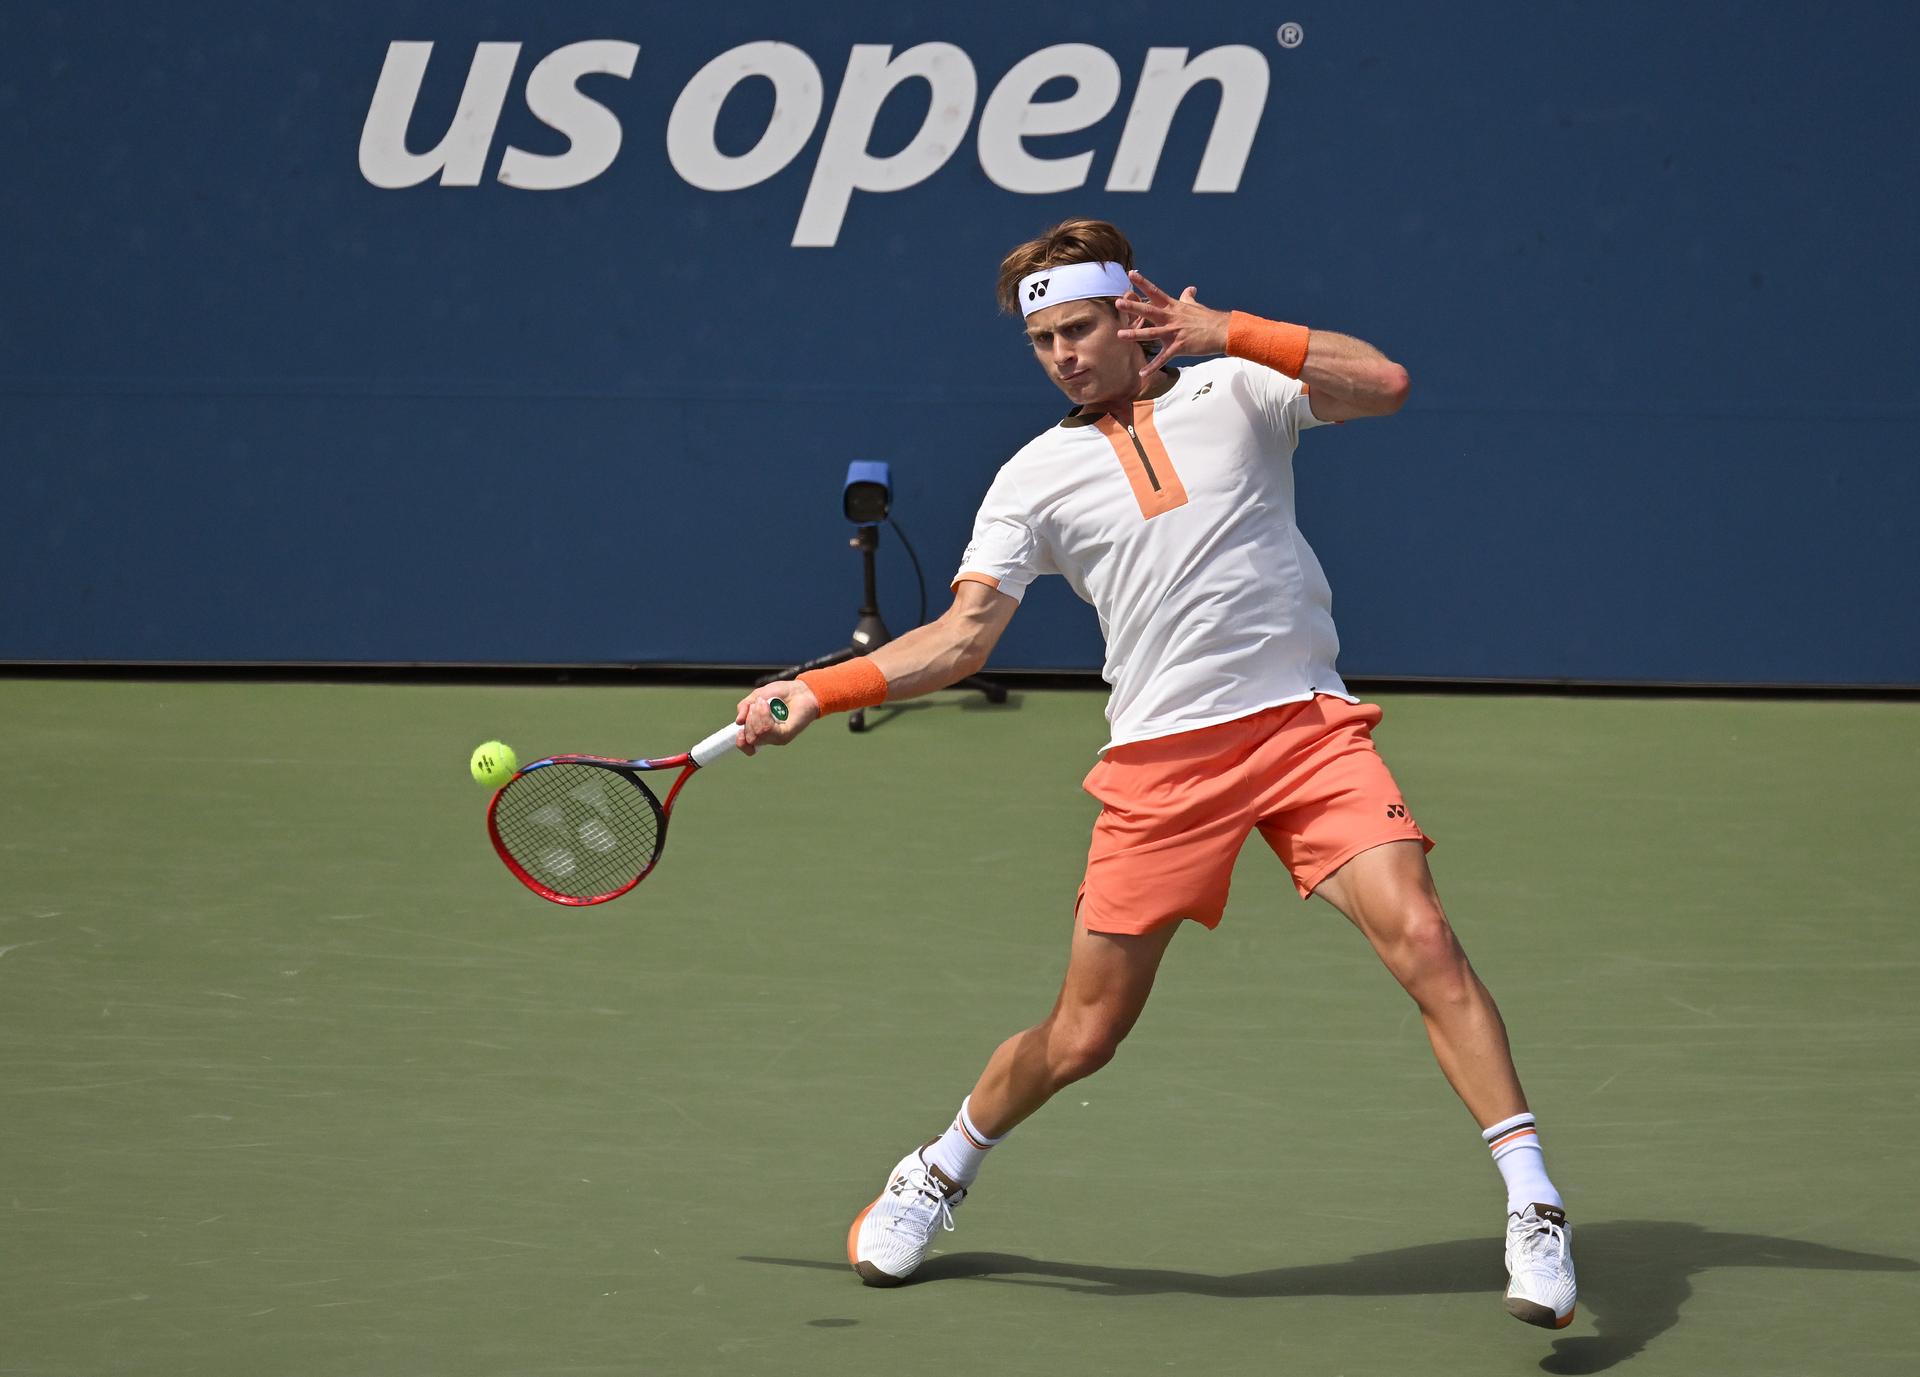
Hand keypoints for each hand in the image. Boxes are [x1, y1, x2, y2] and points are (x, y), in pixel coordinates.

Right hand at [734, 681, 818, 754]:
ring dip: (756, 716)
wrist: (800, 690)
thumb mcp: (757, 696)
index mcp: (758, 730)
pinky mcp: (786, 734)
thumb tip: (738, 722)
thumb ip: (744, 707)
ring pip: (758, 734)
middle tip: (756, 705)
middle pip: (750, 738)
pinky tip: (766, 705)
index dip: (740, 741)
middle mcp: (767, 736)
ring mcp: (777, 737)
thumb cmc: (781, 693)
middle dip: (749, 720)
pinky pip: (768, 730)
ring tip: (763, 703)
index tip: (740, 728)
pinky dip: (764, 715)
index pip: (746, 746)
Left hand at [1114, 271, 1230, 378]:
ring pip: (1151, 333)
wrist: (1222, 331)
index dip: (1143, 283)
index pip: (1155, 292)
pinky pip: (1163, 358)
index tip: (1130, 274)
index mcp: (1173, 307)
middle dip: (1133, 307)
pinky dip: (1152, 367)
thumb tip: (1190, 288)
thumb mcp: (1195, 306)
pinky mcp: (1179, 346)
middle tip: (1118, 302)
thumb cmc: (1208, 318)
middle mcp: (1171, 318)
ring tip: (1120, 335)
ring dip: (1135, 334)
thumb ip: (1188, 297)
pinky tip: (1142, 374)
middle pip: (1149, 310)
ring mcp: (1174, 332)